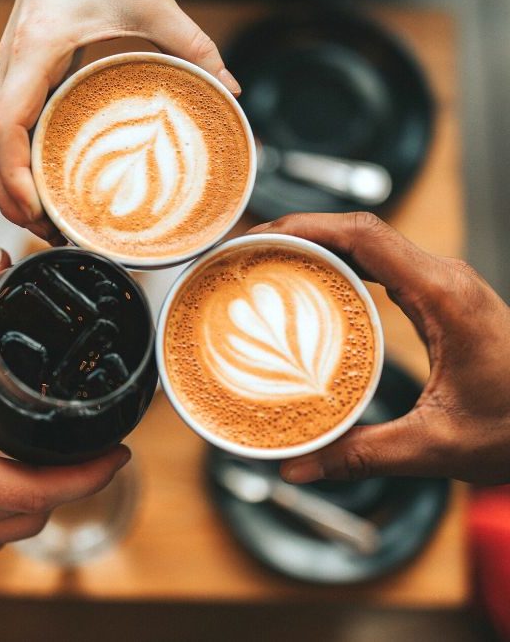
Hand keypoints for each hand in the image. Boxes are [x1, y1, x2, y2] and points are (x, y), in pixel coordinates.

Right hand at [0, 0, 239, 240]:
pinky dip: (13, 169)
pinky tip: (43, 188)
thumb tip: (230, 91)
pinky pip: (0, 135)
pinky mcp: (16, 81)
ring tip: (46, 223)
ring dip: (6, 190)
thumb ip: (191, 44)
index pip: (2, 128)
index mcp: (33, 54)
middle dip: (9, 200)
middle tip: (51, 234)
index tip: (39, 212)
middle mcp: (8, 70)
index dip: (13, 178)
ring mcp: (6, 77)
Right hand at [0, 248, 129, 565]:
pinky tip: (7, 480)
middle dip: (72, 483)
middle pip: (34, 515)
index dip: (89, 474)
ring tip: (57, 459)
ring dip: (40, 500)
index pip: (40, 491)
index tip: (121, 452)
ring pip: (11, 533)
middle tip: (92, 445)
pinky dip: (5, 513)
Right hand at [250, 212, 509, 484]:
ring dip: (318, 245)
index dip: (306, 227)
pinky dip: (340, 265)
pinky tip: (312, 286)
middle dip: (299, 231)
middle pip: (358, 230)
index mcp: (443, 295)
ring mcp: (440, 285)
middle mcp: (442, 278)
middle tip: (250, 251)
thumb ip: (362, 454)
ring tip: (269, 261)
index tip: (261, 235)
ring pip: (368, 243)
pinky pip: (379, 265)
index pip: (365, 235)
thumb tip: (298, 466)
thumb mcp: (438, 445)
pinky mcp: (437, 299)